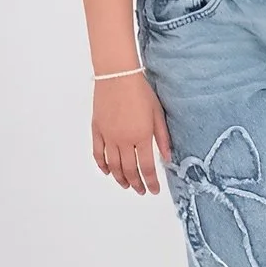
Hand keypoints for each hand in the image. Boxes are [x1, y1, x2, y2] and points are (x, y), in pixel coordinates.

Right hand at [92, 74, 172, 194]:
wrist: (118, 76)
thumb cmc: (140, 91)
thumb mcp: (157, 113)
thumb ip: (162, 137)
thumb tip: (168, 157)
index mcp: (141, 136)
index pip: (147, 167)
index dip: (151, 182)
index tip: (154, 190)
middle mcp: (124, 140)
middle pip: (129, 170)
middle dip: (136, 183)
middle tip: (140, 190)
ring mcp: (109, 137)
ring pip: (113, 166)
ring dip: (120, 178)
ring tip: (126, 184)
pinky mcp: (97, 131)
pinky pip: (98, 154)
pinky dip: (102, 165)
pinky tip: (108, 171)